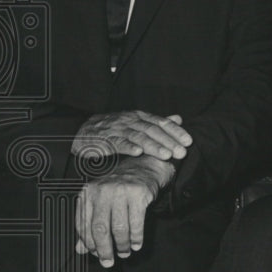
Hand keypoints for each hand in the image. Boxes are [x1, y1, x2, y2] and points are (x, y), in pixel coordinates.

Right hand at [72, 111, 191, 160]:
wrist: (83, 131)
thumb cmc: (114, 129)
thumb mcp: (137, 122)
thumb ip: (157, 122)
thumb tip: (178, 118)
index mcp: (139, 117)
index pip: (160, 122)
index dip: (175, 131)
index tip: (188, 141)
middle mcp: (129, 121)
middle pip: (152, 130)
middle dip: (169, 142)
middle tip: (182, 152)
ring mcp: (116, 130)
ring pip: (137, 137)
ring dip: (153, 146)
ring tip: (166, 155)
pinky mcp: (104, 140)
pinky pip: (117, 143)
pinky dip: (127, 147)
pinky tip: (137, 152)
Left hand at [75, 155, 174, 265]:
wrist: (143, 169)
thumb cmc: (118, 190)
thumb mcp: (99, 204)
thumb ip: (88, 225)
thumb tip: (80, 250)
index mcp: (87, 194)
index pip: (83, 225)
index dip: (89, 244)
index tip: (97, 255)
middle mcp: (101, 191)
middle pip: (100, 228)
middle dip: (104, 250)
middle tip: (109, 262)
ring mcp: (120, 191)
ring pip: (119, 228)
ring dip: (122, 245)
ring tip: (125, 253)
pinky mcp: (138, 193)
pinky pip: (136, 222)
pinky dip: (136, 238)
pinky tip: (136, 245)